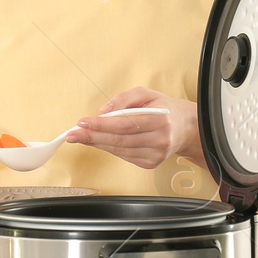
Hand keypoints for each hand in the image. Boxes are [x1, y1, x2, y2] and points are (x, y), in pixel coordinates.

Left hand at [65, 87, 201, 169]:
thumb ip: (124, 98)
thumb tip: (103, 111)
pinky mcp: (151, 164)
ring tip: (80, 136)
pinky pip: (124, 156)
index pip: (125, 124)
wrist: (185, 127)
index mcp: (160, 120)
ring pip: (119, 150)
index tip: (82, 122)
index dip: (101, 124)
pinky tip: (99, 141)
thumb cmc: (163, 108)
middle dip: (92, 136)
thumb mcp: (147, 93)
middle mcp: (159, 140)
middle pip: (119, 140)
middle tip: (72, 134)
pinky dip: (109, 148)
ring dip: (97, 143)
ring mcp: (156, 155)